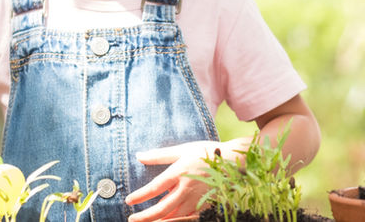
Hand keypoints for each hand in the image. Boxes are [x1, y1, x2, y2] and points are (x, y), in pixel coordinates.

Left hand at [126, 140, 242, 221]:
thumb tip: (139, 156)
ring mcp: (197, 199)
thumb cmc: (209, 152)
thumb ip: (160, 155)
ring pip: (174, 217)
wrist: (236, 162)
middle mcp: (187, 188)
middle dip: (145, 216)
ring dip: (159, 221)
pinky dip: (176, 221)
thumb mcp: (183, 149)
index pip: (155, 187)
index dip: (140, 196)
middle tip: (132, 219)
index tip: (129, 201)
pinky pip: (187, 219)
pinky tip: (168, 221)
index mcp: (180, 172)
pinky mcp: (205, 206)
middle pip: (162, 208)